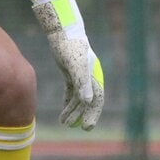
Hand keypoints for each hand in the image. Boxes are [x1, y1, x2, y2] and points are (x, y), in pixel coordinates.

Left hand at [30, 0, 104, 129]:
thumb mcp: (74, 65)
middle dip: (83, 115)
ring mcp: (80, 75)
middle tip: (75, 128)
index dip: (93, 114)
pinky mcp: (71, 73)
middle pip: (88, 101)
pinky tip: (63, 112)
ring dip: (72, 110)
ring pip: (78, 98)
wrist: (62, 31)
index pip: (97, 100)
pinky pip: (71, 92)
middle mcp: (90, 77)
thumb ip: (82, 82)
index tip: (86, 127)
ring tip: (63, 123)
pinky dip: (68, 102)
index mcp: (94, 76)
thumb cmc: (69, 47)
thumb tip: (87, 101)